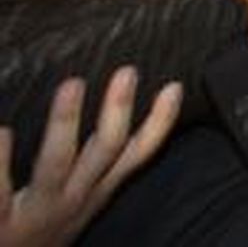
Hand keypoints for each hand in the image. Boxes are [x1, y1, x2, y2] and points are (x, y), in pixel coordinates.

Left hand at [0, 66, 181, 246]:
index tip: (174, 88)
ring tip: (72, 84)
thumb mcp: (76, 205)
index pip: (136, 155)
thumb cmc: (37, 234)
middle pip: (106, 151)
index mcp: (93, 192)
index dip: (160, 123)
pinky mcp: (0, 220)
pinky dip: (0, 159)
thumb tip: (108, 119)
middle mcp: (73, 198)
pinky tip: (1, 130)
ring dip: (66, 122)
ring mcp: (37, 210)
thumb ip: (89, 169)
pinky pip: (1, 188)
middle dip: (119, 111)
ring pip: (57, 163)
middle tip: (127, 72)